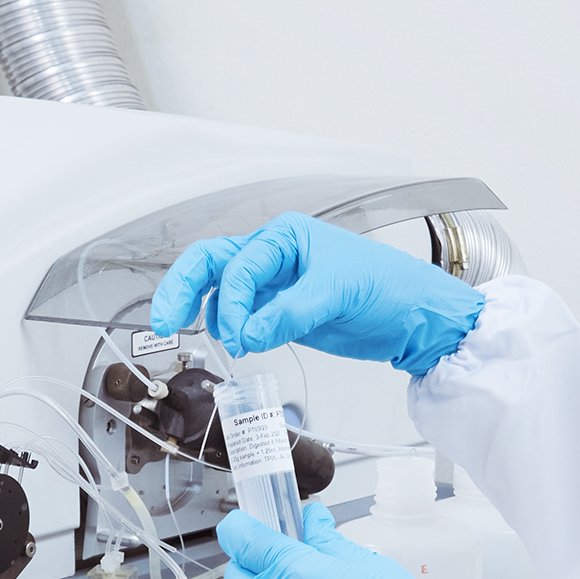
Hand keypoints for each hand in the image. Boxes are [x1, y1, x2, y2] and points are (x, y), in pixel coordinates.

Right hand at [150, 213, 485, 376]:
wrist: (415, 318)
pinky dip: (229, 328)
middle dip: (183, 289)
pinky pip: (239, 315)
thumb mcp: (340, 293)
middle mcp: (273, 255)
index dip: (230, 301)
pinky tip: (235, 342)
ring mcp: (273, 284)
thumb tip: (249, 332)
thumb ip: (291, 312)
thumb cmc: (390, 286)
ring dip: (208, 314)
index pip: (237, 264)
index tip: (238, 333)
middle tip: (164, 320)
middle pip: (210, 265)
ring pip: (219, 291)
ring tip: (213, 338)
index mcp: (285, 236)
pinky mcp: (278, 311)